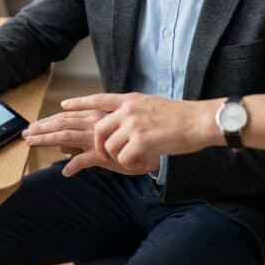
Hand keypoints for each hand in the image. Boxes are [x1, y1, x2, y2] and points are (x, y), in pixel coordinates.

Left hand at [22, 109, 140, 176]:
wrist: (159, 143)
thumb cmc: (134, 141)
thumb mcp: (107, 138)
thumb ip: (85, 142)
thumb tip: (61, 149)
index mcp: (98, 117)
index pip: (68, 117)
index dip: (49, 120)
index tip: (33, 125)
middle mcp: (96, 124)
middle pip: (63, 123)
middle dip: (42, 127)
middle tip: (26, 132)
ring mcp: (100, 139)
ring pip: (67, 136)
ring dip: (47, 139)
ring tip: (31, 142)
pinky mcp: (107, 155)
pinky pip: (86, 160)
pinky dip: (74, 165)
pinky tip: (66, 172)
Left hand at [61, 93, 220, 171]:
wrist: (200, 120)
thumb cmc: (181, 117)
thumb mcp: (152, 106)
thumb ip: (135, 111)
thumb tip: (124, 119)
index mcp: (130, 100)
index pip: (99, 99)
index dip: (80, 103)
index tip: (64, 104)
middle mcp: (128, 110)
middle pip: (98, 129)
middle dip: (99, 146)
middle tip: (107, 156)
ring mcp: (133, 124)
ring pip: (110, 147)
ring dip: (120, 157)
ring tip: (136, 157)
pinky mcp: (140, 140)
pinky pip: (124, 158)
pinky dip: (132, 164)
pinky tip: (144, 162)